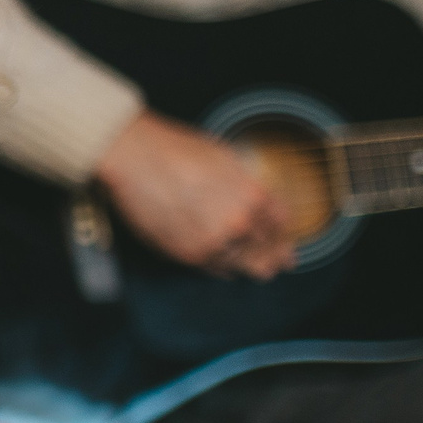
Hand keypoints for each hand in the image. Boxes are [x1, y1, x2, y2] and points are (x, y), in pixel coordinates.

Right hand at [96, 109, 296, 278]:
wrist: (135, 158)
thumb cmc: (176, 151)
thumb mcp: (228, 160)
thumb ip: (248, 188)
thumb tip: (258, 206)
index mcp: (254, 195)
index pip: (283, 227)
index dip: (285, 238)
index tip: (286, 247)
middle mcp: (239, 223)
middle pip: (269, 254)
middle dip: (273, 258)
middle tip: (276, 263)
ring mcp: (213, 242)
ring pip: (245, 268)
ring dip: (248, 266)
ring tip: (253, 267)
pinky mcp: (188, 255)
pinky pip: (217, 271)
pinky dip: (223, 268)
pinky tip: (225, 265)